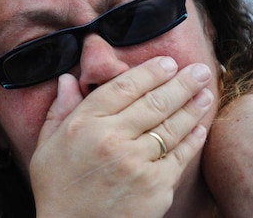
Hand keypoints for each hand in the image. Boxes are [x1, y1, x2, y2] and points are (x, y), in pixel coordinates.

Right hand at [31, 57, 213, 217]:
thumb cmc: (58, 191)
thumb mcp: (46, 147)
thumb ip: (59, 110)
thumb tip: (68, 79)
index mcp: (84, 124)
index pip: (123, 87)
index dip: (149, 71)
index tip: (167, 62)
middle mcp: (112, 139)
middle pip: (154, 101)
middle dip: (181, 82)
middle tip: (200, 69)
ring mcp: (136, 162)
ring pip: (171, 125)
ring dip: (193, 105)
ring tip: (206, 91)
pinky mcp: (156, 186)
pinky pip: (180, 155)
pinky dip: (193, 137)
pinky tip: (201, 125)